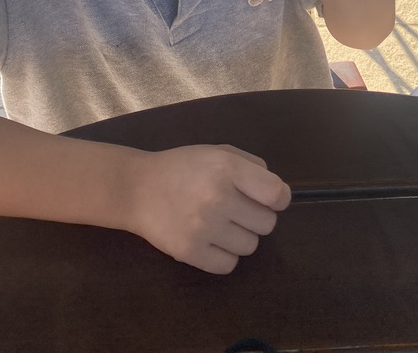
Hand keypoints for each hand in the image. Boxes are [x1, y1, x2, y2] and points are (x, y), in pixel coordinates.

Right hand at [123, 144, 290, 273]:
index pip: (276, 194)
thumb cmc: (183, 167)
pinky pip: (229, 265)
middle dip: (257, 217)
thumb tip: (278, 192)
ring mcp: (203, 227)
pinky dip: (224, 255)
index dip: (279, 198)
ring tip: (221, 223)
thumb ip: (252, 166)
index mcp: (226, 168)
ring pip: (250, 246)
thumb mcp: (217, 152)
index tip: (269, 199)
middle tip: (238, 210)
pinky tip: (211, 239)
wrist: (138, 188)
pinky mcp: (189, 252)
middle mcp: (217, 197)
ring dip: (241, 236)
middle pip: (267, 224)